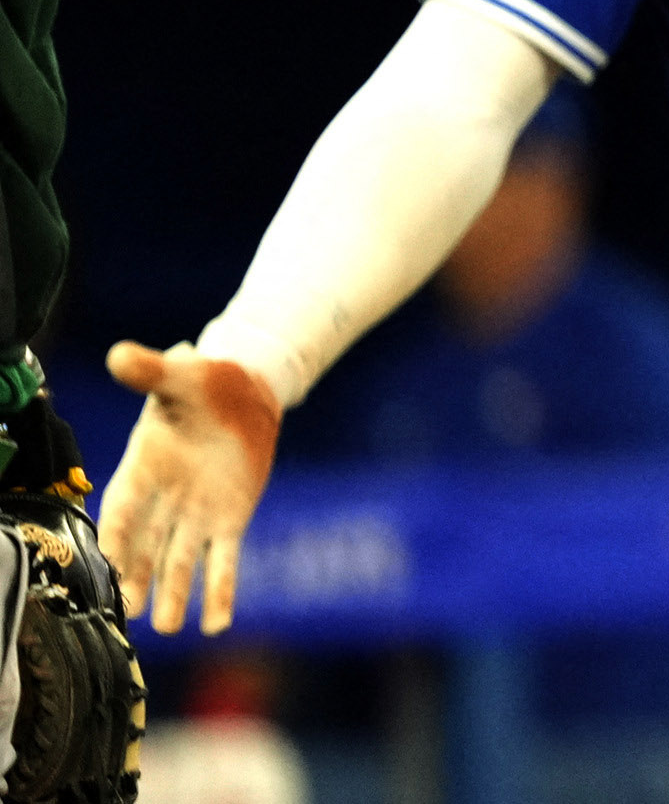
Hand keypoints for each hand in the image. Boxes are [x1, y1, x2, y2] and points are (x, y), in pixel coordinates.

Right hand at [95, 343, 281, 634]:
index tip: (107, 561)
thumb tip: (120, 354)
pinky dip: (219, 591)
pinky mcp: (229, 520)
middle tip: (128, 611)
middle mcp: (164, 500)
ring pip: (180, 562)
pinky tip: (216, 625)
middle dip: (138, 576)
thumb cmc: (204, 382)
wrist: (245, 390)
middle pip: (147, 546)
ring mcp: (195, 515)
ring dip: (174, 593)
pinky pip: (223, 562)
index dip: (116, 534)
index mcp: (142, 469)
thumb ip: (149, 372)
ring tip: (167, 628)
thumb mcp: (179, 375)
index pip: (123, 508)